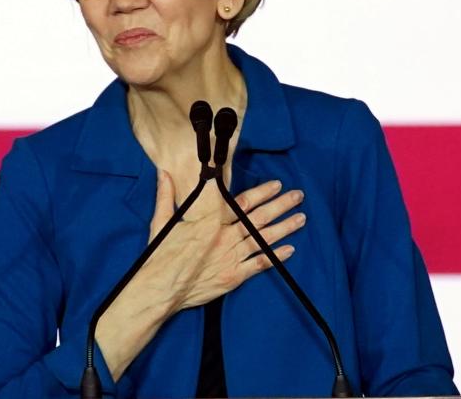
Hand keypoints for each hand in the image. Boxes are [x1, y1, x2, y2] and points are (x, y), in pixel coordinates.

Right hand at [94, 170, 306, 379]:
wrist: (160, 288)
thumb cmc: (159, 256)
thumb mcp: (161, 222)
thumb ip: (166, 196)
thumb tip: (163, 172)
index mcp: (210, 222)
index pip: (241, 203)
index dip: (261, 193)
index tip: (276, 184)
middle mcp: (224, 237)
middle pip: (258, 219)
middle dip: (280, 206)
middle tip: (298, 196)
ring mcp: (231, 257)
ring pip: (263, 239)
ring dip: (284, 228)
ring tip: (301, 219)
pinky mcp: (233, 276)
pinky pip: (259, 264)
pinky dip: (276, 257)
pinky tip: (290, 250)